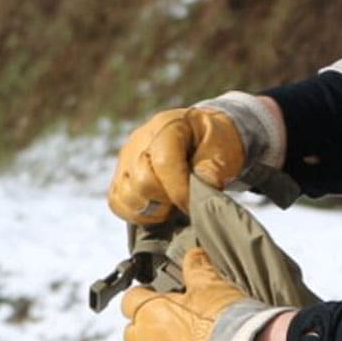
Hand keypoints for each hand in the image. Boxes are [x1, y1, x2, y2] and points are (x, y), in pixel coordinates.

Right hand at [107, 105, 248, 225]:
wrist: (202, 136)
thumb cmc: (214, 141)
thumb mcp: (224, 147)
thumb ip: (213, 168)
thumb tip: (202, 191)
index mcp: (168, 127)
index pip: (164, 163)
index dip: (180, 191)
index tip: (194, 205)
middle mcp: (139, 141)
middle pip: (142, 183)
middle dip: (168, 200)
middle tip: (186, 198)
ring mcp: (125, 159)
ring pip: (126, 197)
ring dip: (153, 209)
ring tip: (173, 200)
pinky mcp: (120, 177)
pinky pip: (118, 203)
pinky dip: (138, 213)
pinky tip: (160, 207)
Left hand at [120, 246, 247, 340]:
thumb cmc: (227, 321)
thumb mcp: (214, 287)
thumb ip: (198, 269)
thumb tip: (192, 253)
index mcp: (150, 313)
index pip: (131, 300)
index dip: (145, 299)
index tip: (159, 300)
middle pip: (133, 335)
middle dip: (149, 332)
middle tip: (176, 331)